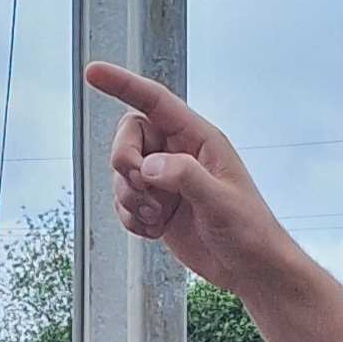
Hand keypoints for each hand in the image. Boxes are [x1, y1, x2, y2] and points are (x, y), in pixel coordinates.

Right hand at [84, 65, 294, 290]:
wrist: (250, 269)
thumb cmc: (249, 231)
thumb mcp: (221, 202)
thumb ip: (185, 176)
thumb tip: (148, 166)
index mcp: (198, 139)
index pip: (154, 101)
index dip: (122, 85)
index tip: (92, 72)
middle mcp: (179, 153)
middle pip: (128, 138)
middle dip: (124, 164)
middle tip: (144, 190)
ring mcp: (166, 180)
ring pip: (122, 173)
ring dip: (129, 198)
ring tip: (158, 217)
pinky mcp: (157, 206)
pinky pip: (124, 202)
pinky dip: (130, 218)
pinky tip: (155, 230)